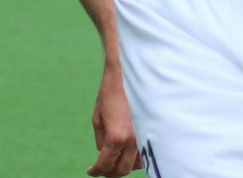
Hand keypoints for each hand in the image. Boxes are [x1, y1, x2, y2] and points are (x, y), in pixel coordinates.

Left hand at [86, 61, 139, 175]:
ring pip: (135, 164)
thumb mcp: (97, 118)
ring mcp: (144, 137)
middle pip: (121, 170)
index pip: (105, 164)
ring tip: (114, 160)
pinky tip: (127, 152)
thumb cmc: (110, 93)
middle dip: (110, 173)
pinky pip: (144, 153)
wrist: (129, 75)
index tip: (91, 172)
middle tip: (102, 170)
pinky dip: (135, 157)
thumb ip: (100, 140)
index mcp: (115, 137)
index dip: (96, 171)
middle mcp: (132, 141)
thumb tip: (103, 153)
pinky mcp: (151, 132)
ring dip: (123, 165)